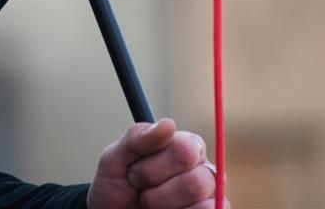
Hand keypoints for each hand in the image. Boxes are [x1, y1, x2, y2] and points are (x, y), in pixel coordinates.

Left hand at [86, 119, 227, 208]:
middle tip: (140, 188)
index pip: (186, 149)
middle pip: (195, 179)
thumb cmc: (116, 187)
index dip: (155, 164)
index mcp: (184, 145)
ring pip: (198, 199)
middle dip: (157, 187)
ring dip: (162, 203)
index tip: (133, 171)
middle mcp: (202, 168)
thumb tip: (168, 124)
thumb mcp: (115, 158)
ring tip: (150, 204)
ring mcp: (209, 195)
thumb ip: (138, 137)